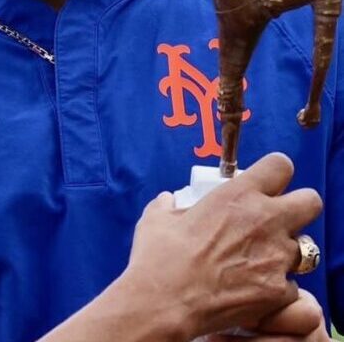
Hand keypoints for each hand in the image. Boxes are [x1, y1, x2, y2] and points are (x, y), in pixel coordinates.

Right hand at [123, 153, 322, 340]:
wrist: (165, 302)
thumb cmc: (159, 257)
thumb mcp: (157, 218)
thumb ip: (170, 205)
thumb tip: (168, 201)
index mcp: (237, 196)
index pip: (280, 166)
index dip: (274, 173)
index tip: (264, 182)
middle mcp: (265, 221)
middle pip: (310, 201)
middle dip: (297, 207)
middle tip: (275, 218)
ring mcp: (276, 258)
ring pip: (304, 247)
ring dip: (286, 250)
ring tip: (259, 258)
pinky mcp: (278, 291)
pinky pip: (290, 285)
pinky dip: (275, 286)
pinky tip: (250, 287)